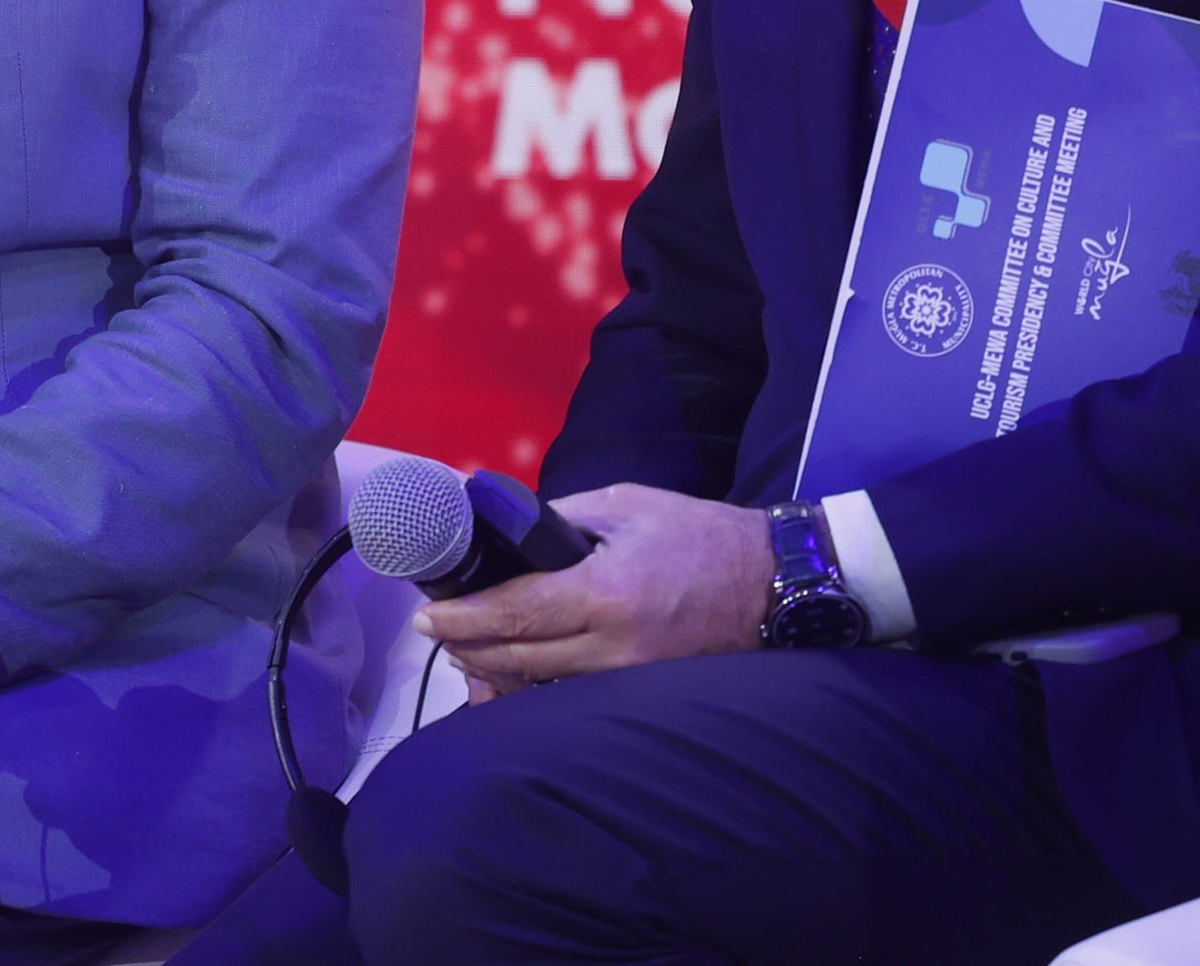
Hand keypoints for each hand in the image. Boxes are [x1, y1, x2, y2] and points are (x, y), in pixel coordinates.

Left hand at [416, 485, 773, 700]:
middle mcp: (613, 646)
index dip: (464, 618)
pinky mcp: (643, 691)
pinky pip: (572, 695)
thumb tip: (512, 535)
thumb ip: (561, 519)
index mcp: (605, 593)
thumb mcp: (625, 505)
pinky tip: (510, 673)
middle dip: (466, 647)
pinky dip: (533, 686)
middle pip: (517, 659)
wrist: (772, 583)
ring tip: (462, 650)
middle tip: (435, 632)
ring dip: (493, 671)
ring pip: (540, 687)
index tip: (427, 616)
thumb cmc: (699, 535)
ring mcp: (629, 678)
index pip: (515, 613)